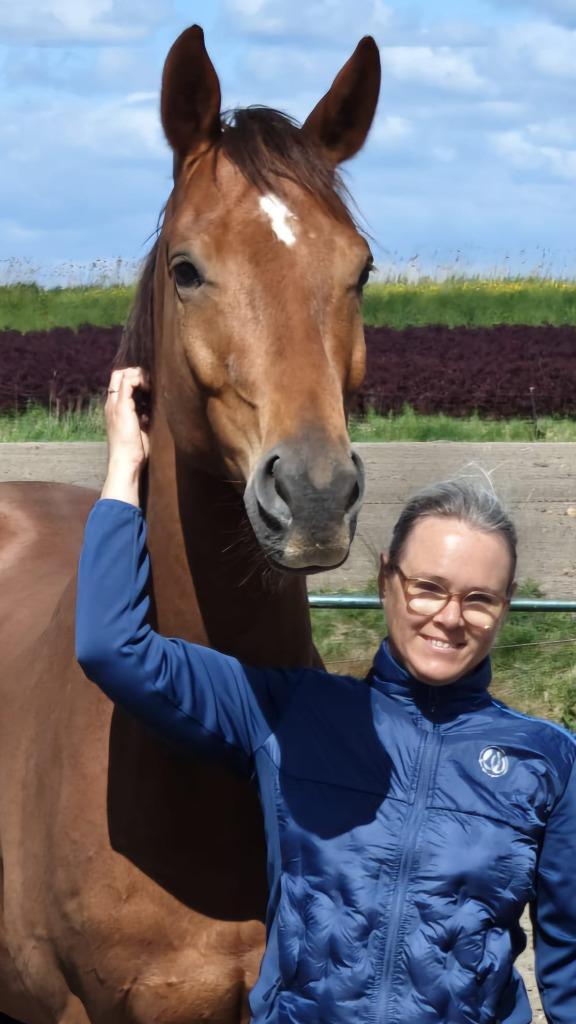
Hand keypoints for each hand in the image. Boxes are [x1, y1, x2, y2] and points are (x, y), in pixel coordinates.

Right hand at [101, 367, 149, 505]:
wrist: (126, 461)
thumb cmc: (135, 450)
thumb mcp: (140, 429)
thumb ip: (142, 416)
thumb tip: (152, 408)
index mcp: (115, 409)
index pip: (119, 383)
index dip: (134, 378)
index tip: (150, 387)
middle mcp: (112, 404)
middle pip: (118, 374)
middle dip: (136, 372)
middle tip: (150, 383)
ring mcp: (115, 404)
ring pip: (122, 374)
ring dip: (139, 375)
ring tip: (150, 386)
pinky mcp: (121, 406)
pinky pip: (127, 381)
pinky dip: (139, 380)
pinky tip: (149, 389)